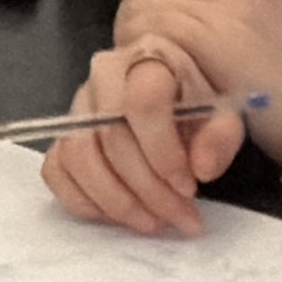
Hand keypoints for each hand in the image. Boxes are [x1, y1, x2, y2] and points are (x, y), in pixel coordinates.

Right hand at [40, 34, 248, 237]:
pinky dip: (84, 202)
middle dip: (148, 190)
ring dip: (116, 202)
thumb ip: (220, 135)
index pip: (142, 103)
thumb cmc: (197, 97)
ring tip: (153, 222)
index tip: (190, 186)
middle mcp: (102, 78)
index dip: (164, 152)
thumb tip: (203, 168)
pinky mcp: (64, 135)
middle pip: (110, 139)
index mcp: (148, 59)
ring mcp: (77, 106)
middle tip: (180, 217)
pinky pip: (57, 172)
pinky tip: (118, 216)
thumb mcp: (224, 109)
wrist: (171, 83)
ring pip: (78, 159)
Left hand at [113, 0, 281, 134]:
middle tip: (144, 47)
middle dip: (137, 14)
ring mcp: (224, 4)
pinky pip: (155, 30)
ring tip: (147, 59)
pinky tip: (153, 70)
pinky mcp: (211, 37)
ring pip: (145, 5)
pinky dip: (142, 50)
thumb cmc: (281, 58)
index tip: (154, 28)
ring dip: (133, 34)